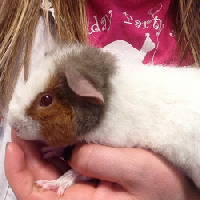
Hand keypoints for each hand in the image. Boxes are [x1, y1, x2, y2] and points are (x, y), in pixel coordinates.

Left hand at [5, 132, 199, 199]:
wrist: (177, 189)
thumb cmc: (163, 185)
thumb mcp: (136, 171)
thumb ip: (100, 160)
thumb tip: (71, 150)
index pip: (35, 194)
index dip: (19, 169)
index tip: (14, 141)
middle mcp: (79, 197)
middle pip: (39, 176)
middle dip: (29, 149)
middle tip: (27, 121)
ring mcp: (84, 184)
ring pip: (51, 167)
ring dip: (42, 145)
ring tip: (39, 121)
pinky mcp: (92, 173)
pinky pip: (67, 160)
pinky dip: (59, 144)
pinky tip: (59, 129)